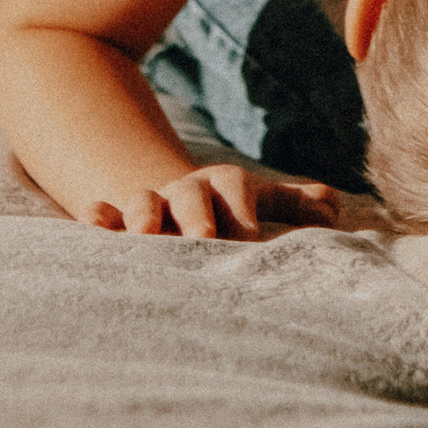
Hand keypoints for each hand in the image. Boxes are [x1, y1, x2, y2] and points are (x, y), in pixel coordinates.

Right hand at [82, 163, 354, 239]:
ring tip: (144, 238)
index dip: (241, 211)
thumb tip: (333, 205)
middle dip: (195, 215)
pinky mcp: (115, 220)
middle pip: (190, 195)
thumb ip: (295, 204)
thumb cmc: (229, 212)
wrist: (175, 205)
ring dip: (143, 215)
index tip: (248, 240)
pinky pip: (102, 214)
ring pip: (143, 202)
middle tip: (202, 240)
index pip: (235, 189)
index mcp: (226, 186)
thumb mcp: (262, 203)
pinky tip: (94, 228)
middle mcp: (186, 191)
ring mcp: (148, 204)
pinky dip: (97, 218)